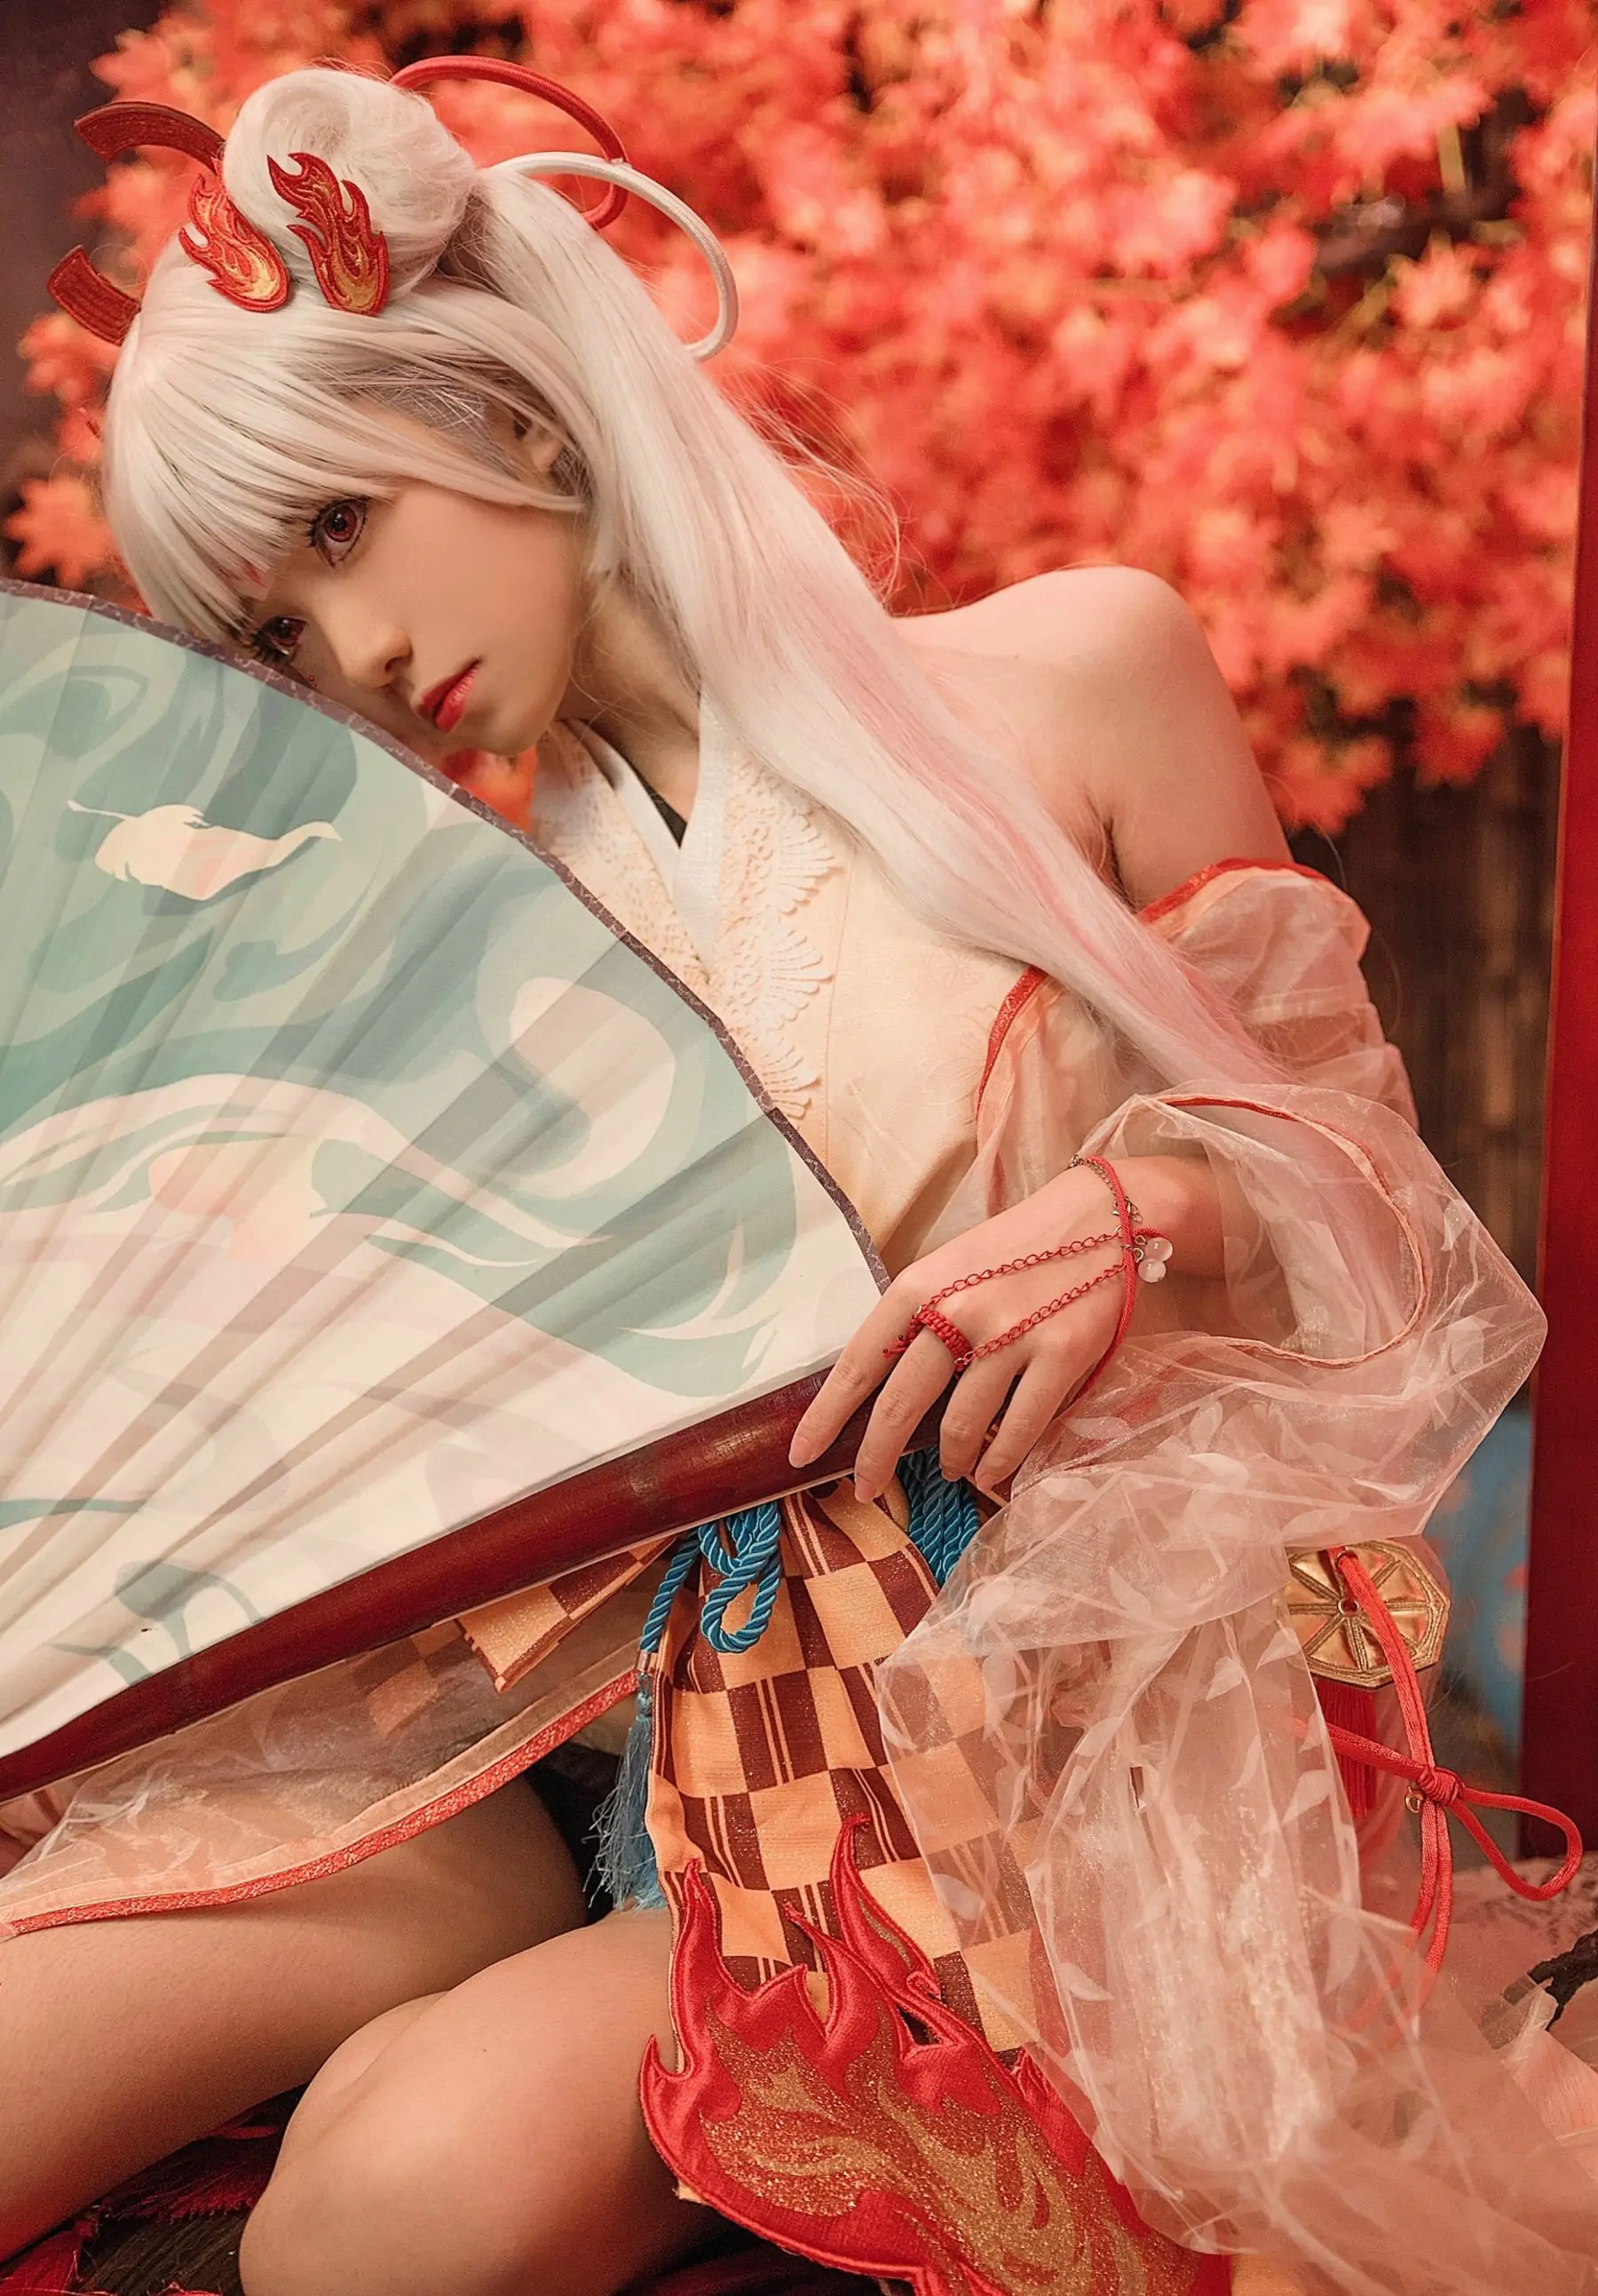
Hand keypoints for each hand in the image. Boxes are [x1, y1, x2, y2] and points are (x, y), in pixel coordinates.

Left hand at [788, 1162, 1133, 1501]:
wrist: (1099, 1217)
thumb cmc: (1015, 1248)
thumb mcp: (949, 1268)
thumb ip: (917, 1319)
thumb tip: (881, 1387)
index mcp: (919, 1285)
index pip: (859, 1361)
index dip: (826, 1415)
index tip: (801, 1454)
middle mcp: (958, 1309)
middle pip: (900, 1404)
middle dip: (875, 1457)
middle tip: (865, 1489)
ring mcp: (1011, 1334)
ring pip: (962, 1424)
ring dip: (952, 1460)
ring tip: (951, 1471)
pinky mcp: (1060, 1355)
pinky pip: (1020, 1427)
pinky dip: (1000, 1460)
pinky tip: (990, 1473)